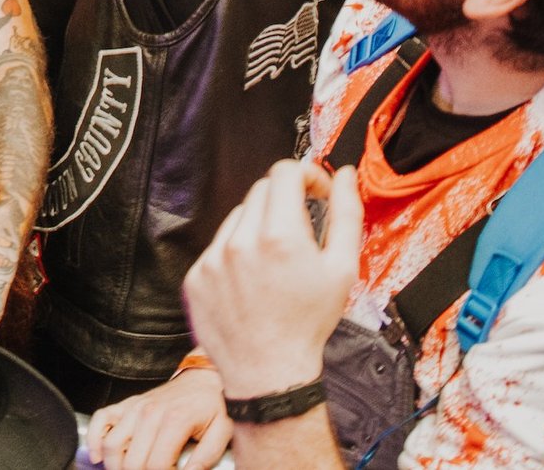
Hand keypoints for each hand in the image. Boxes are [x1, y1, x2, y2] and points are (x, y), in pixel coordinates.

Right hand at [88, 368, 231, 469]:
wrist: (203, 377)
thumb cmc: (212, 405)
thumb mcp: (222, 431)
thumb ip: (207, 457)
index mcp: (174, 420)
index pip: (157, 465)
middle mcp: (150, 413)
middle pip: (133, 461)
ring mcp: (135, 407)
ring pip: (112, 445)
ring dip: (116, 466)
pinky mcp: (127, 404)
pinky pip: (100, 419)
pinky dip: (95, 439)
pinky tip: (99, 457)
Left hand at [182, 158, 359, 398]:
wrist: (269, 372)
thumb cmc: (307, 325)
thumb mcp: (342, 269)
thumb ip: (346, 214)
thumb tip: (342, 177)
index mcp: (279, 235)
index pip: (285, 172)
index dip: (306, 175)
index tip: (315, 192)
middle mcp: (240, 241)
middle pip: (262, 190)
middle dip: (284, 201)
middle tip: (299, 231)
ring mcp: (213, 258)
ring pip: (238, 216)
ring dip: (258, 227)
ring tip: (274, 263)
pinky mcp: (197, 275)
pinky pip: (218, 245)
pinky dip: (235, 253)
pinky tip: (252, 280)